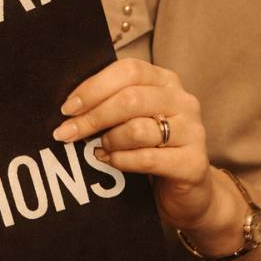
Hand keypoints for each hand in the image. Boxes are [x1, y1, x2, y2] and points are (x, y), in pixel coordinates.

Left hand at [52, 59, 248, 254]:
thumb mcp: (132, 118)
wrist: (187, 189)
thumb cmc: (150, 146)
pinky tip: (110, 161)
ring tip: (98, 149)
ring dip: (109, 141)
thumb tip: (70, 106)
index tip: (68, 107)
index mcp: (165, 81)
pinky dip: (121, 161)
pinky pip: (147, 159)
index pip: (128, 71)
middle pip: (130, 99)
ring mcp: (193, 131)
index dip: (94, 87)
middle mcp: (183, 101)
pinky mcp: (193, 163)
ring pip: (137, 129)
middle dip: (92, 117)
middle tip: (66, 133)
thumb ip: (110, 103)